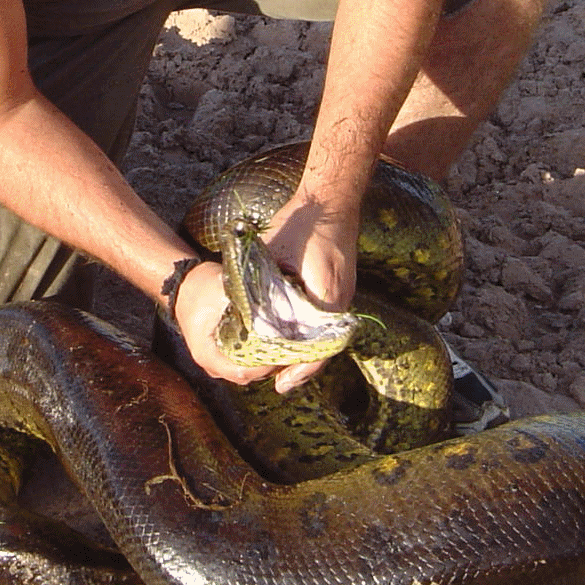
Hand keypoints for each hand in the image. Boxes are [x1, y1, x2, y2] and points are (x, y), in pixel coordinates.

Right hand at [172, 260, 277, 385]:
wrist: (183, 283)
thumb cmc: (201, 286)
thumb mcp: (223, 291)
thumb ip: (246, 305)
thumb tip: (276, 313)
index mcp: (207, 354)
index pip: (241, 372)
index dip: (265, 366)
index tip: (283, 352)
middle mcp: (210, 363)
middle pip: (246, 376)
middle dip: (269, 365)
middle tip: (289, 350)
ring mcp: (215, 361)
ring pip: (246, 371)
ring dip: (264, 362)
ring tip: (283, 347)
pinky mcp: (220, 354)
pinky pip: (242, 363)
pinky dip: (257, 356)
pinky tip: (271, 344)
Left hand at [261, 195, 360, 393]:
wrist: (330, 200)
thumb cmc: (304, 224)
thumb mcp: (275, 254)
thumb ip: (262, 284)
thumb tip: (242, 311)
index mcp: (327, 298)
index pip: (317, 349)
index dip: (298, 370)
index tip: (280, 385)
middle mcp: (340, 303)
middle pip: (321, 347)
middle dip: (298, 365)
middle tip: (275, 381)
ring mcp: (342, 296)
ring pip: (322, 335)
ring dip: (302, 349)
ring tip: (279, 365)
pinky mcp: (337, 289)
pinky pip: (323, 320)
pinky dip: (307, 332)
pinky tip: (288, 336)